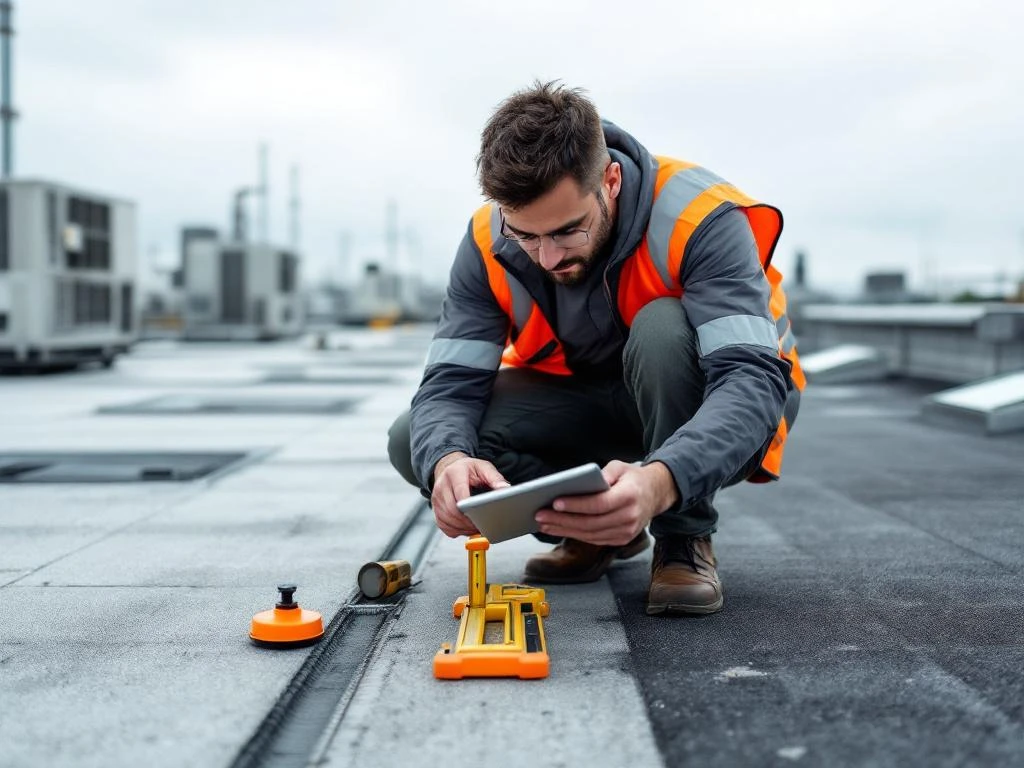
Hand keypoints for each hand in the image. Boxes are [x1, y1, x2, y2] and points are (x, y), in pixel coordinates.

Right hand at [431, 452, 509, 537]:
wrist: (450, 468)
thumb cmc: (468, 469)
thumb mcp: (483, 467)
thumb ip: (495, 478)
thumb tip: (505, 489)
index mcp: (454, 473)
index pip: (460, 494)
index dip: (471, 508)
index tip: (482, 514)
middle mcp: (441, 486)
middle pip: (452, 510)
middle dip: (468, 521)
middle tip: (482, 524)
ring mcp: (436, 499)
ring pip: (447, 520)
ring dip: (463, 528)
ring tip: (476, 526)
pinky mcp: (435, 509)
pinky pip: (444, 526)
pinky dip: (456, 530)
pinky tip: (466, 527)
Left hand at [534, 460, 679, 545]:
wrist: (656, 494)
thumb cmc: (633, 478)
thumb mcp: (620, 467)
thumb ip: (603, 473)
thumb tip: (579, 482)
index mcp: (629, 496)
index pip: (599, 504)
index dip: (576, 505)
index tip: (555, 502)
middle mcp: (630, 517)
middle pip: (590, 522)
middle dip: (562, 520)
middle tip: (540, 515)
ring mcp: (627, 532)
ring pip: (590, 534)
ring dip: (564, 530)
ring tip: (544, 524)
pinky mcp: (621, 539)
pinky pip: (594, 539)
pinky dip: (575, 535)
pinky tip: (559, 529)